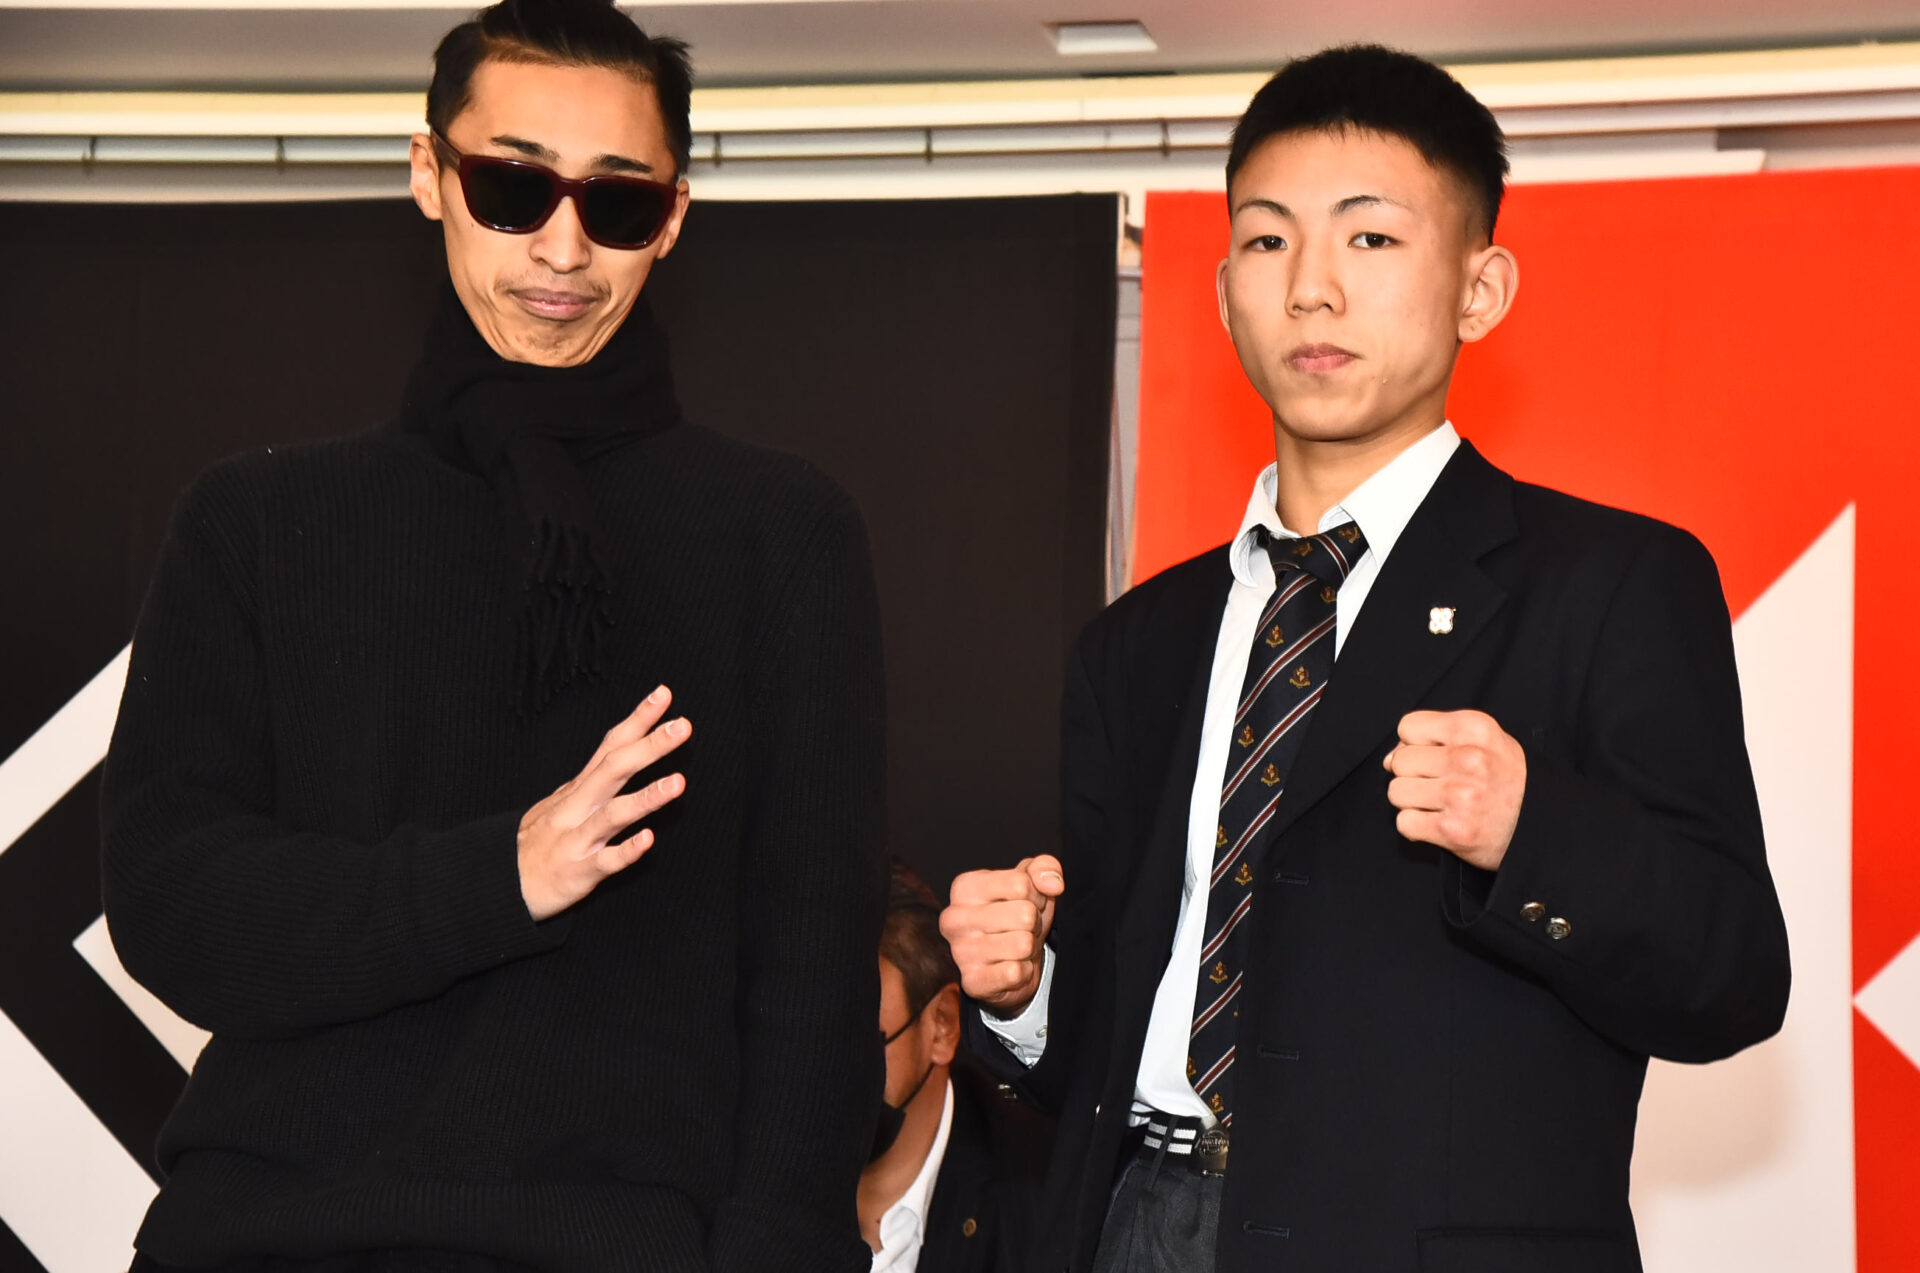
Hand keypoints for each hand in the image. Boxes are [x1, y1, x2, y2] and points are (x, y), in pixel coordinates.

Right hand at [518, 685, 690, 920]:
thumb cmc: (540, 840)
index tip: (665, 694)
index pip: (611, 746)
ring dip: (646, 798)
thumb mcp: (562, 800)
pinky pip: (605, 862)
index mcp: (579, 788)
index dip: (637, 720)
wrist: (499, 882)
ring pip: (612, 814)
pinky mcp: (578, 872)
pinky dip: (627, 851)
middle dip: (649, 746)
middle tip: (682, 726)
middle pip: (614, 769)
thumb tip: (621, 749)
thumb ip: (593, 778)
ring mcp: (578, 839)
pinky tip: (649, 840)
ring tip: (678, 782)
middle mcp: (578, 807)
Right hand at [940, 855, 1064, 1015]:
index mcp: (965, 887)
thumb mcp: (1030, 883)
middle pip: (1025, 914)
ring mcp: (960, 951)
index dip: (1036, 895)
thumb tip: (1053, 884)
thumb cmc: (1015, 915)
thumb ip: (1043, 868)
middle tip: (1023, 928)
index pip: (1021, 884)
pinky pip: (1016, 973)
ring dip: (1029, 947)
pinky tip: (1011, 967)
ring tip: (1017, 946)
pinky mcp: (972, 981)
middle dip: (1034, 923)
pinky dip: (1023, 971)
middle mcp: (955, 918)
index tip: (1027, 902)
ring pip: (1023, 944)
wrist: (1006, 963)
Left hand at [1383, 710, 1525, 870]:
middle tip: (1438, 785)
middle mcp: (1469, 759)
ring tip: (1438, 805)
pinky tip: (1437, 824)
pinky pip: (1405, 823)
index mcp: (1475, 729)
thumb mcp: (1485, 742)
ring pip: (1397, 792)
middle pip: (1400, 760)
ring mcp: (1461, 795)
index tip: (1435, 757)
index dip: (1415, 744)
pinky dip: (1416, 827)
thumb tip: (1389, 758)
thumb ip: (1437, 739)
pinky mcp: (1453, 830)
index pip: (1408, 727)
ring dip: (1412, 802)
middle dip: (1412, 774)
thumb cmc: (1508, 781)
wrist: (1544, 826)